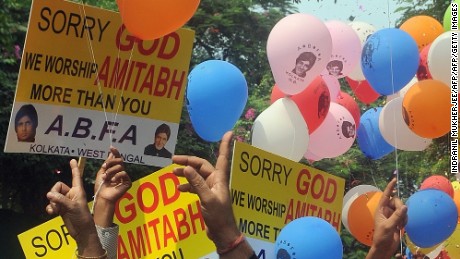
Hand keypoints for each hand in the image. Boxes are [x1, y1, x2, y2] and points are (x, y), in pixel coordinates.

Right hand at [46, 159, 103, 255]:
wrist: (82, 231)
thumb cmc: (82, 217)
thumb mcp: (73, 207)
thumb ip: (61, 200)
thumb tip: (49, 194)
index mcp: (78, 190)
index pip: (76, 177)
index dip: (74, 168)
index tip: (72, 160)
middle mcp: (72, 194)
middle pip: (58, 187)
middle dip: (54, 194)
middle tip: (56, 203)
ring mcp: (66, 201)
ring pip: (53, 196)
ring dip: (52, 202)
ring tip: (55, 210)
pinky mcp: (61, 208)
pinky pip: (52, 204)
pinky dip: (50, 207)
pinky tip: (52, 213)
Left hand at [93, 146, 131, 226]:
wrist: (102, 197)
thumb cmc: (100, 187)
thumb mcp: (101, 173)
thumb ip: (107, 163)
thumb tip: (111, 154)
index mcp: (114, 170)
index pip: (117, 159)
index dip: (115, 153)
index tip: (111, 147)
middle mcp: (120, 172)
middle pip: (119, 160)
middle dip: (111, 162)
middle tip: (105, 166)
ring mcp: (124, 177)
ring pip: (120, 166)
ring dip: (111, 171)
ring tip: (106, 177)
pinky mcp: (128, 182)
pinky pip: (124, 173)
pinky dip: (117, 176)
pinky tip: (113, 181)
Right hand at [172, 132, 240, 249]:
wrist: (222, 232)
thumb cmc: (218, 215)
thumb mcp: (207, 198)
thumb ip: (197, 183)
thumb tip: (187, 168)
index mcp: (219, 178)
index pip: (222, 157)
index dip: (225, 144)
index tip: (229, 132)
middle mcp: (216, 180)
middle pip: (202, 165)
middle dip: (189, 161)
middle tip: (173, 160)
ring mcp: (211, 188)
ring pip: (197, 175)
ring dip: (186, 173)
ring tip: (173, 173)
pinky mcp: (207, 196)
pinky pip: (196, 186)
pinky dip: (188, 185)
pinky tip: (179, 189)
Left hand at [367, 178, 407, 258]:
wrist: (385, 247)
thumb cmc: (381, 237)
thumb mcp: (388, 226)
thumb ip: (396, 216)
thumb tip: (405, 207)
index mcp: (380, 209)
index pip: (385, 195)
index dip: (390, 187)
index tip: (394, 179)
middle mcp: (387, 210)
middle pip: (397, 201)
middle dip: (400, 208)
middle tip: (400, 218)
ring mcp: (393, 215)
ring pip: (402, 208)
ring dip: (403, 216)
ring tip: (400, 225)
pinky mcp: (398, 220)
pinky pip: (405, 215)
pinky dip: (405, 220)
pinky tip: (402, 227)